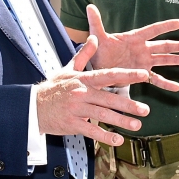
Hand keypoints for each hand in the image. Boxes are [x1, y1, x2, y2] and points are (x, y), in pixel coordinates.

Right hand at [37, 36, 151, 145]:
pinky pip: (91, 131)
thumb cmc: (53, 87)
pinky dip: (105, 137)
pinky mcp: (72, 124)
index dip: (127, 75)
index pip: (108, 75)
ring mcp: (77, 109)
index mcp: (83, 79)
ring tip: (137, 125)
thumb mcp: (68, 68)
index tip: (143, 75)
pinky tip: (118, 140)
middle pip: (109, 99)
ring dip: (121, 121)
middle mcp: (82, 93)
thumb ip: (84, 54)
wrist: (32, 106)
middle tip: (145, 110)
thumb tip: (94, 38)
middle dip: (129, 105)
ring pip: (103, 116)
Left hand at [86, 4, 178, 90]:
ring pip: (163, 60)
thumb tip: (90, 6)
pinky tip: (176, 88)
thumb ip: (96, 23)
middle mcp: (142, 49)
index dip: (166, 26)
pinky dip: (166, 84)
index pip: (152, 30)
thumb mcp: (97, 37)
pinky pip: (155, 79)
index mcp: (134, 38)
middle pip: (164, 46)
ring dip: (177, 61)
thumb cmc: (98, 51)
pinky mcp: (141, 74)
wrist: (96, 69)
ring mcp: (143, 62)